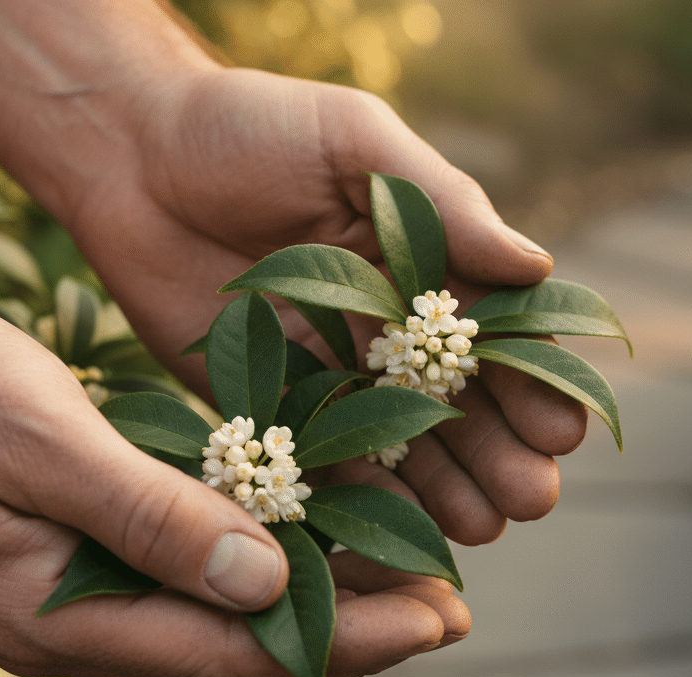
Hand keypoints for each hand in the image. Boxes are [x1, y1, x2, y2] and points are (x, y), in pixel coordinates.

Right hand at [0, 295, 467, 676]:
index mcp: (56, 617)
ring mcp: (75, 600)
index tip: (435, 614)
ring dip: (314, 609)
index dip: (338, 640)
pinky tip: (316, 544)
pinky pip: (190, 586)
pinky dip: (261, 573)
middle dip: (347, 636)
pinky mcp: (82, 562)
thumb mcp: (47, 444)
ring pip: (219, 627)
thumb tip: (265, 577)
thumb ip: (151, 517)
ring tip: (411, 584)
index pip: (226, 654)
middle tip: (450, 607)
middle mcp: (73, 628)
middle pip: (234, 656)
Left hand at [69, 68, 588, 544]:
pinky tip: (399, 536)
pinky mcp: (269, 407)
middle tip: (531, 498)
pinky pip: (324, 465)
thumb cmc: (249, 126)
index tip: (559, 427)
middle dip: (503, 454)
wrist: (131, 155)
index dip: (531, 382)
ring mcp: (332, 375)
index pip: (495, 335)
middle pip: (462, 406)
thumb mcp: (355, 142)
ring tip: (483, 528)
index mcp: (424, 265)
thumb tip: (537, 267)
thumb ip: (443, 202)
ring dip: (450, 492)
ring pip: (405, 449)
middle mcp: (388, 330)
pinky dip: (363, 502)